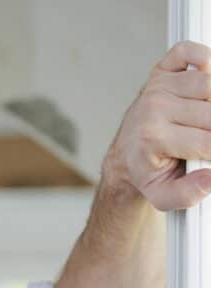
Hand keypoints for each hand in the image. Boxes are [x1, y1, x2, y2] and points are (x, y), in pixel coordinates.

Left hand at [107, 41, 210, 209]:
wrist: (127, 157)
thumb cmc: (149, 172)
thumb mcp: (164, 195)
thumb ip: (189, 193)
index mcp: (152, 138)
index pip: (207, 142)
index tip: (210, 155)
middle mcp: (153, 108)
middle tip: (205, 141)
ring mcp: (157, 87)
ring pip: (209, 85)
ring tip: (204, 122)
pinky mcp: (161, 71)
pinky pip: (188, 52)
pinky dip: (205, 59)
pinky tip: (208, 84)